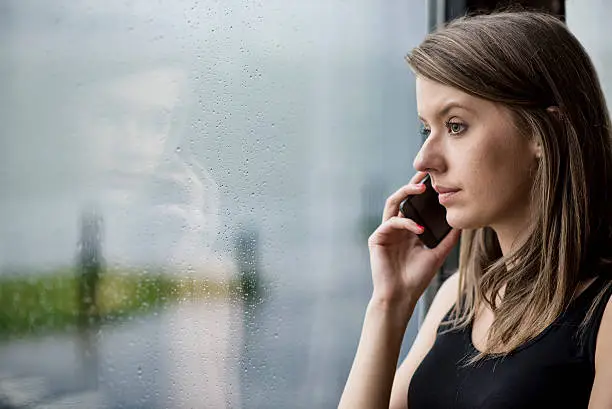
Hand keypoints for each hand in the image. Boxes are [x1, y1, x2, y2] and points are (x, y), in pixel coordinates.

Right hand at [367, 171, 460, 310]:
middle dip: (413, 184)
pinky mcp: (376, 238)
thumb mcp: (438, 254)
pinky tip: (419, 229)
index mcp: (408, 228)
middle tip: (426, 173)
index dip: (423, 191)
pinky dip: (406, 223)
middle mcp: (396, 227)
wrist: (401, 296)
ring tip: (421, 189)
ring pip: (392, 204)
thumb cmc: (417, 277)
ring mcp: (385, 231)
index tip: (437, 179)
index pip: (414, 204)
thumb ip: (448, 238)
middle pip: (402, 198)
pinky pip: (390, 223)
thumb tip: (464, 221)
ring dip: (405, 193)